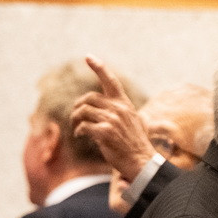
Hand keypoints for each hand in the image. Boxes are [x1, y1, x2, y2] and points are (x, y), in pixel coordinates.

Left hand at [72, 55, 151, 180]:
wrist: (141, 161)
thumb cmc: (134, 144)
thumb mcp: (131, 122)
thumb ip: (118, 112)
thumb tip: (97, 110)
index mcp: (125, 104)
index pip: (111, 81)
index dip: (99, 68)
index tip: (88, 56)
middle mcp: (119, 109)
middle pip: (88, 99)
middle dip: (77, 108)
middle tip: (76, 119)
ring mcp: (113, 120)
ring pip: (82, 111)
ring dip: (75, 121)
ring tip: (77, 129)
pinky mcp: (105, 132)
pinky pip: (82, 126)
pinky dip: (78, 131)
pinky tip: (82, 136)